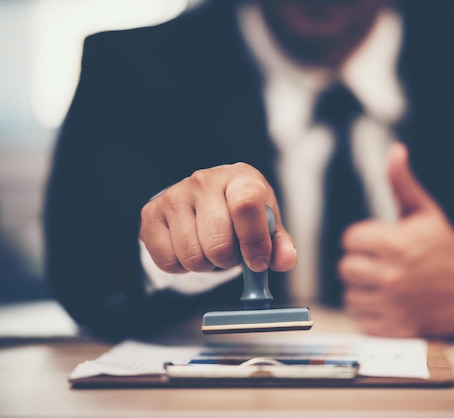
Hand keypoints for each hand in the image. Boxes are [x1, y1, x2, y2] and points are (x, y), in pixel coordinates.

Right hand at [139, 163, 296, 273]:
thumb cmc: (241, 210)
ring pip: (192, 256)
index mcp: (240, 178)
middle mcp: (204, 181)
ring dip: (206, 264)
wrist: (205, 197)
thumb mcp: (266, 223)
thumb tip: (285, 260)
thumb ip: (279, 243)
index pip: (246, 204)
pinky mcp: (151, 214)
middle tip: (232, 253)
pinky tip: (190, 248)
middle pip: (218, 242)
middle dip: (229, 260)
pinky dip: (182, 267)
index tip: (258, 262)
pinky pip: (168, 261)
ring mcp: (174, 195)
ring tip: (211, 248)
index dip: (254, 240)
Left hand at [339, 142, 453, 337]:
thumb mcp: (425, 212)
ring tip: (385, 281)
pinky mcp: (395, 328)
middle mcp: (392, 275)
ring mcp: (393, 305)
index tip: (378, 241)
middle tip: (379, 262)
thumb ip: (402, 183)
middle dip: (359, 262)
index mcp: (397, 243)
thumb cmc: (445, 247)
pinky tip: (388, 301)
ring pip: (350, 294)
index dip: (362, 238)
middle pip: (346, 267)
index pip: (350, 239)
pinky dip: (370, 312)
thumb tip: (395, 151)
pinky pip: (361, 319)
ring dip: (363, 288)